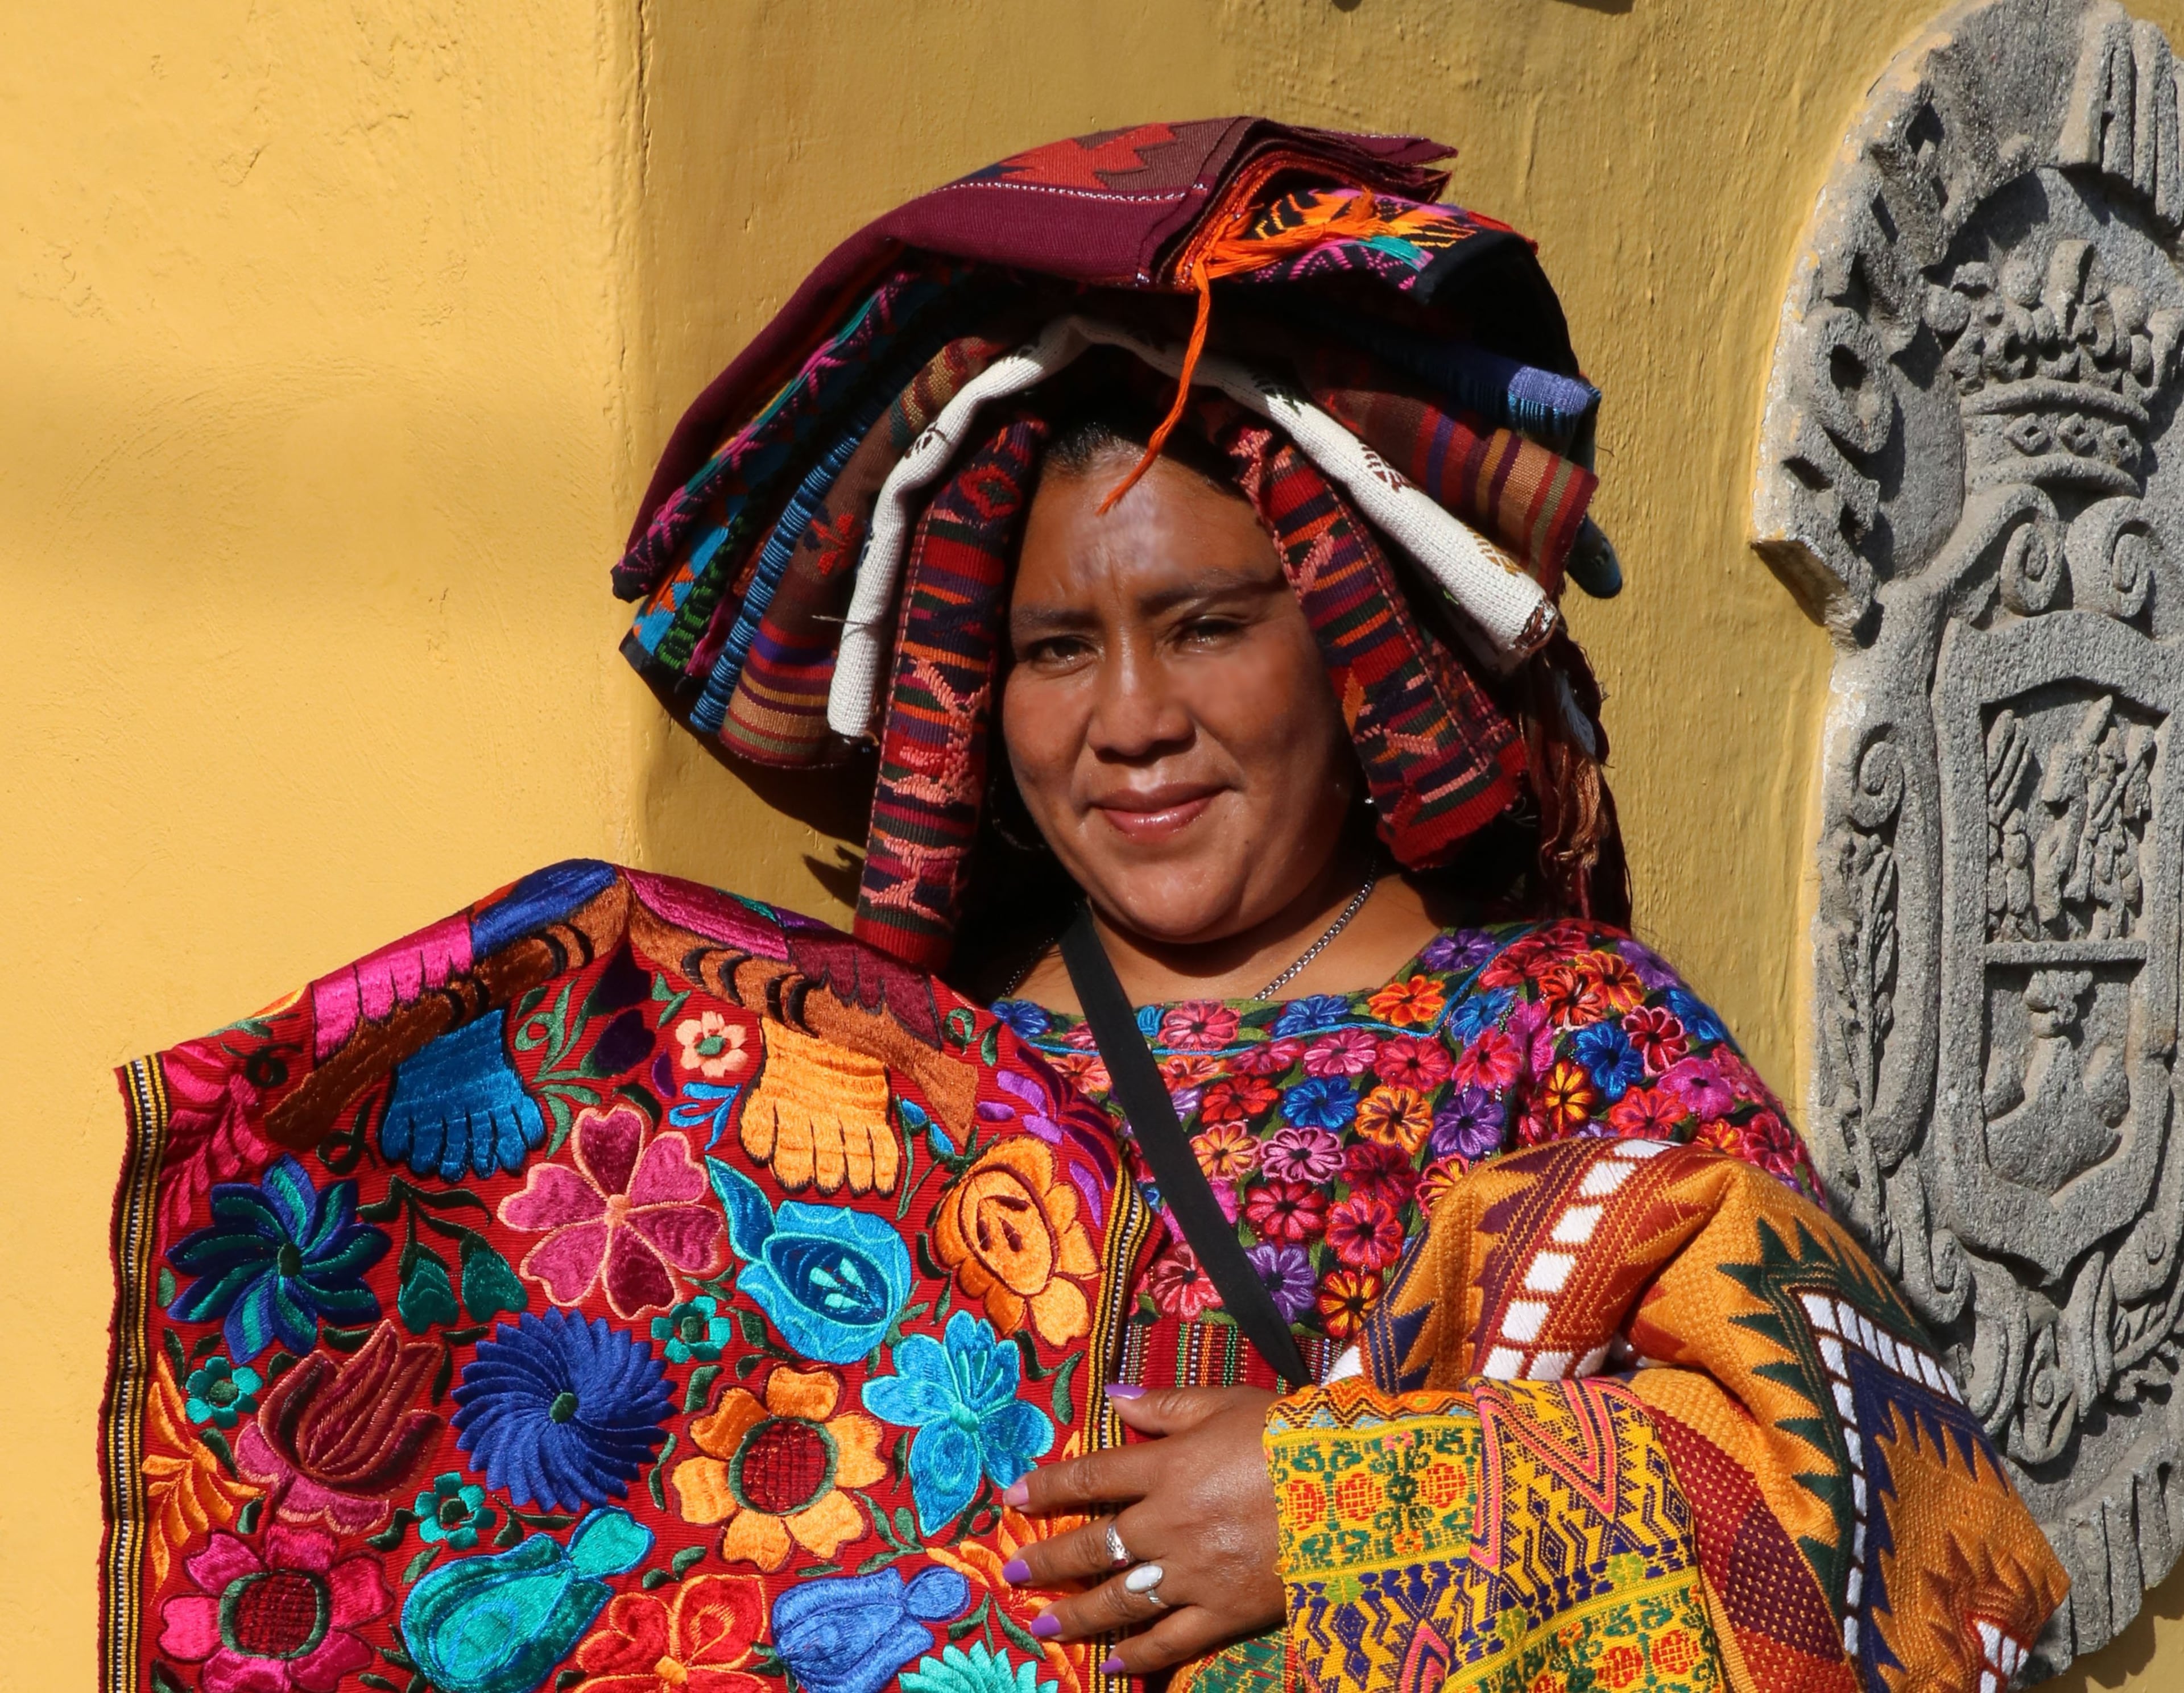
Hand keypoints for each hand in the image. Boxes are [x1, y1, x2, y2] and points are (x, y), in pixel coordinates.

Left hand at [999, 1385, 1283, 1674]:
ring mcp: (1194, 1574)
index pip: (1090, 1477)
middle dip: (1048, 1560)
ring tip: (1044, 1623)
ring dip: (1078, 1613)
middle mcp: (1168, 1524)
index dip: (1047, 1486)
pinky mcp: (1226, 1613)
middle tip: (1014, 1574)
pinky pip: (1171, 1641)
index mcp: (1167, 1468)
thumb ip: (1166, 1406)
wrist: (1358, 1488)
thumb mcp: (1228, 1403)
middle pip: (1092, 1545)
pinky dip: (1139, 1656)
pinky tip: (1114, 1666)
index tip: (1014, 1497)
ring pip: (1120, 1599)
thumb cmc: (1294, 1436)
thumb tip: (1112, 1397)